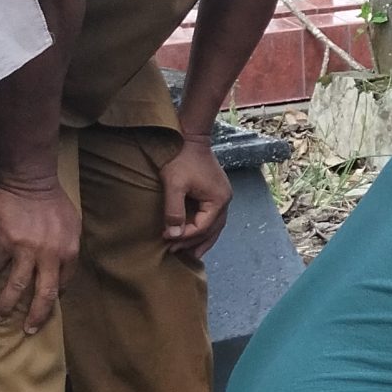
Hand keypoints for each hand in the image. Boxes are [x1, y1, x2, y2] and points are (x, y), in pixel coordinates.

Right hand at [0, 177, 78, 334]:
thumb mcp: (72, 224)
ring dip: (5, 305)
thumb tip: (62, 266)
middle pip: (44, 293)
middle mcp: (49, 255)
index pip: (64, 283)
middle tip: (28, 330)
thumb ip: (67, 246)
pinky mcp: (5, 241)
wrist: (31, 180)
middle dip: (36, 316)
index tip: (46, 306)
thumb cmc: (53, 201)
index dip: (55, 297)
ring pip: (16, 286)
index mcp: (68, 251)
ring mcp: (26, 249)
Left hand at [159, 135, 232, 258]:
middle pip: (212, 231)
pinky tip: (195, 234)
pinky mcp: (216, 192)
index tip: (166, 239)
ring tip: (190, 254)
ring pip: (215, 226)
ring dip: (201, 239)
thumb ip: (174, 211)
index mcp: (218, 200)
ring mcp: (223, 196)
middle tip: (174, 252)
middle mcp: (225, 201)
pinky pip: (212, 217)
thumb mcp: (174, 184)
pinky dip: (203, 228)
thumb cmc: (181, 158)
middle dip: (193, 243)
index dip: (184, 237)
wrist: (190, 136)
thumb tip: (174, 236)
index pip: (202, 227)